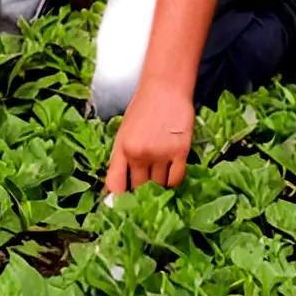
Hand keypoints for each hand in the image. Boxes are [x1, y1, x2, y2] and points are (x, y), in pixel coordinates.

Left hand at [105, 77, 194, 194]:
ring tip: (160, 180)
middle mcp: (139, 154)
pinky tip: (171, 174)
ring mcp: (160, 154)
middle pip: (139, 188)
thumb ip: (122, 157)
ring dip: (159, 187)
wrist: (165, 88)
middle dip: (141, 194)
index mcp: (122, 148)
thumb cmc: (142, 108)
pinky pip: (176, 180)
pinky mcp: (180, 153)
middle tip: (145, 197)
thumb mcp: (125, 131)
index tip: (122, 207)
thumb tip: (120, 185)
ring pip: (159, 186)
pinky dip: (173, 181)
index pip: (115, 184)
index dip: (117, 199)